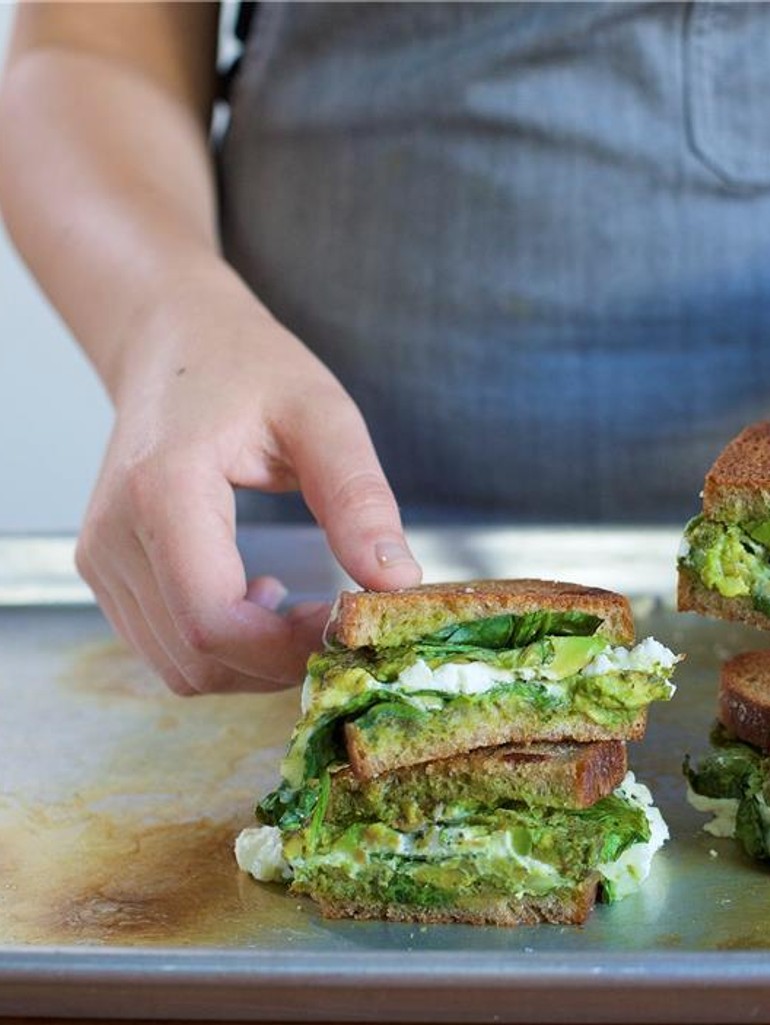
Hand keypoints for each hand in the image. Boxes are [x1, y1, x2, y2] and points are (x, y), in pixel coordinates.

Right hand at [76, 277, 421, 692]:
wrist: (172, 341)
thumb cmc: (248, 367)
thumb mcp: (323, 416)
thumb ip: (358, 499)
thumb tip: (397, 582)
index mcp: (163, 491)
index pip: (215, 620)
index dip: (288, 647)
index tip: (349, 624)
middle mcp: (114, 535)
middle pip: (198, 657)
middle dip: (280, 661)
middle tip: (340, 622)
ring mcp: (101, 559)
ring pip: (179, 667)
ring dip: (254, 662)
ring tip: (305, 608)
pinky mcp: (105, 573)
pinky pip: (164, 648)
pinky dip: (224, 648)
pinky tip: (264, 598)